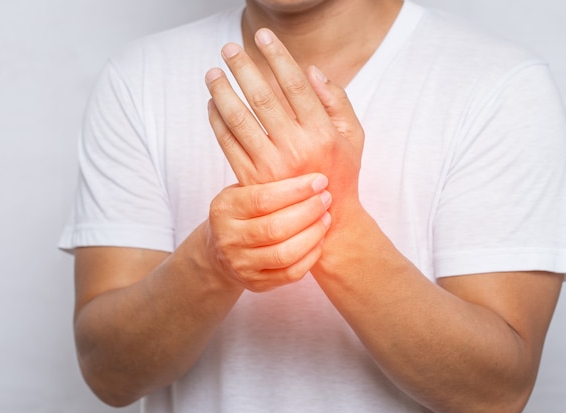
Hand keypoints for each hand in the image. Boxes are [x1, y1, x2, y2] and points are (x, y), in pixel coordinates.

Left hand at [205, 28, 364, 214]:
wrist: (328, 222)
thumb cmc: (342, 173)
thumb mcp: (353, 136)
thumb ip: (337, 101)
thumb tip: (311, 70)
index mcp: (322, 132)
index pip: (294, 85)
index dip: (277, 57)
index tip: (262, 36)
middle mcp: (296, 148)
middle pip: (263, 98)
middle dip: (243, 69)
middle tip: (228, 48)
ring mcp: (271, 166)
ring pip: (240, 120)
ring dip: (223, 93)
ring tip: (212, 73)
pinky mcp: (252, 181)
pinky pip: (228, 145)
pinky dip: (217, 122)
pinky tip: (212, 105)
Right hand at [205, 173, 331, 291]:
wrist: (219, 252)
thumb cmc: (241, 212)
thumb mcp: (241, 190)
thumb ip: (266, 179)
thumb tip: (308, 158)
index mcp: (224, 209)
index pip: (263, 199)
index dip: (296, 190)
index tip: (320, 180)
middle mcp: (229, 239)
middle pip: (275, 228)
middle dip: (308, 211)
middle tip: (327, 198)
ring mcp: (242, 264)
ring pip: (285, 254)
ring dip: (313, 234)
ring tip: (327, 218)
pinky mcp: (257, 284)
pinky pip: (290, 273)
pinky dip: (311, 256)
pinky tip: (320, 239)